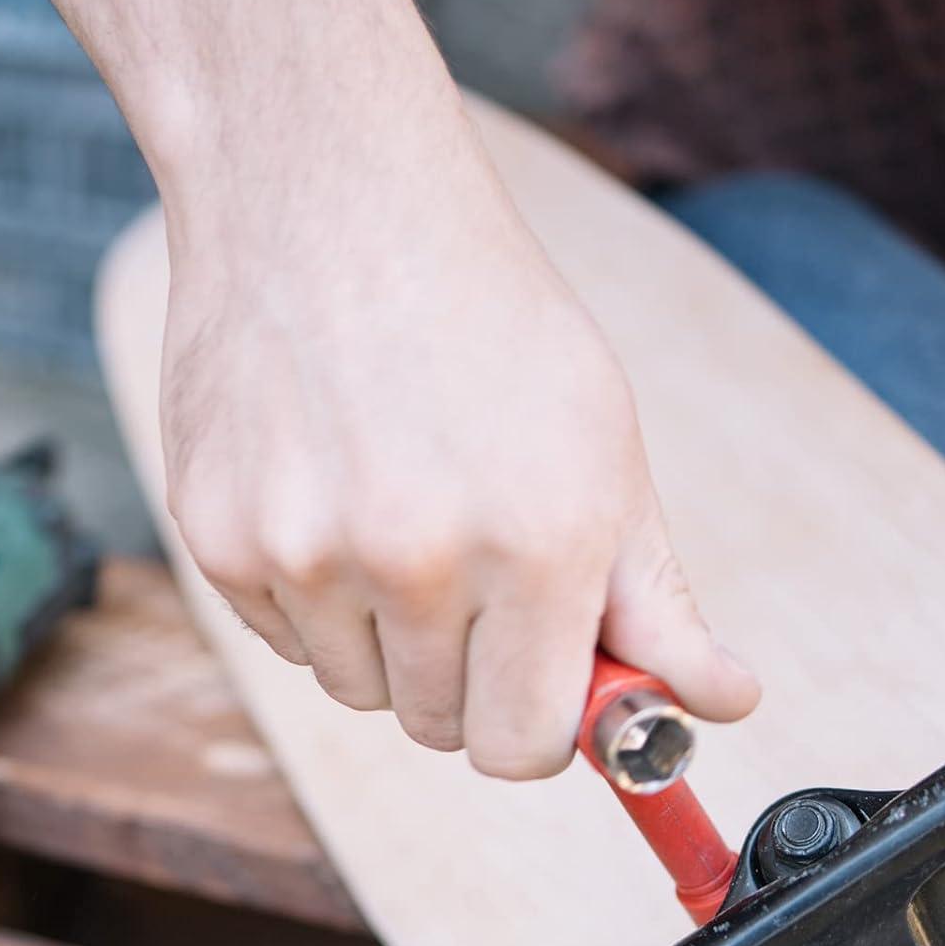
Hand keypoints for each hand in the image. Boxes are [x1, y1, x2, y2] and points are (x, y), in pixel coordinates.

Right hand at [25, 0, 756, 778]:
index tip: (546, 688)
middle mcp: (415, 559)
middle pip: (443, 731)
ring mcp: (303, 550)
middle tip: (482, 586)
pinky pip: (290, 641)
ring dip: (394, 643)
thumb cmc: (497, 332)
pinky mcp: (218, 537)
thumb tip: (726, 705)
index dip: (544, 729)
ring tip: (407, 520)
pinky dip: (322, 601)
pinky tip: (339, 498)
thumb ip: (660, 605)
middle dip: (475, 683)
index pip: (528, 747)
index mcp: (539, 545)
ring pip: (362, 691)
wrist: (335, 198)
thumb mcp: (609, 458)